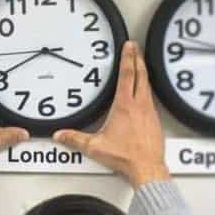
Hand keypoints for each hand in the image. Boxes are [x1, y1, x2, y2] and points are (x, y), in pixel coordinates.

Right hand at [53, 41, 168, 187]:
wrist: (147, 168)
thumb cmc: (125, 157)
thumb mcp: (95, 147)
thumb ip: (75, 139)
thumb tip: (60, 135)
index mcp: (125, 106)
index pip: (127, 75)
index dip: (127, 58)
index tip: (128, 46)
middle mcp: (140, 105)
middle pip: (141, 75)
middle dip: (137, 58)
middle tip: (135, 47)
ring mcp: (150, 112)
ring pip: (148, 86)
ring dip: (144, 72)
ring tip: (140, 64)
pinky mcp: (155, 121)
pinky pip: (151, 99)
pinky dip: (147, 89)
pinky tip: (145, 92)